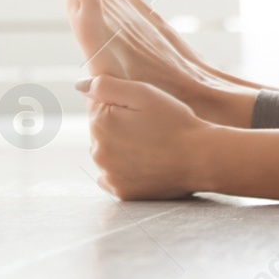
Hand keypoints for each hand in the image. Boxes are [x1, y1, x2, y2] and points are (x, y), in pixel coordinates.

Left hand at [81, 75, 211, 199]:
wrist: (200, 158)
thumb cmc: (174, 121)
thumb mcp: (143, 93)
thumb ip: (106, 86)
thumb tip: (79, 86)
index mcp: (99, 124)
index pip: (98, 106)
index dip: (122, 104)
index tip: (142, 111)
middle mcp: (97, 151)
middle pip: (101, 131)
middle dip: (119, 126)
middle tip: (150, 128)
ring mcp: (109, 175)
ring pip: (108, 153)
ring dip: (121, 148)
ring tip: (151, 146)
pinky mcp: (121, 192)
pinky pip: (114, 176)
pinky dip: (124, 170)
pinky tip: (144, 163)